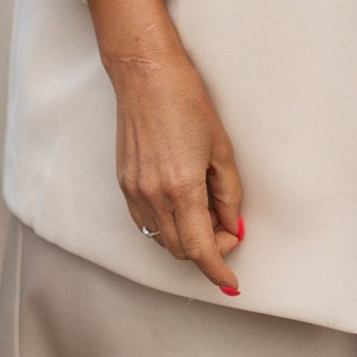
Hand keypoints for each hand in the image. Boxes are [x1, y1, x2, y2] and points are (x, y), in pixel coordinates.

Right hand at [108, 45, 244, 294]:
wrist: (145, 75)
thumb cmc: (185, 102)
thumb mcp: (221, 149)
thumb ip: (228, 195)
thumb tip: (233, 225)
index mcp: (181, 188)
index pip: (200, 249)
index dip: (218, 271)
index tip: (230, 281)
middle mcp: (153, 195)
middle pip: (180, 250)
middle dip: (207, 249)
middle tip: (225, 225)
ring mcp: (134, 190)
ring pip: (161, 238)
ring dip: (186, 237)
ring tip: (203, 208)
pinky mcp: (123, 182)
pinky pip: (145, 222)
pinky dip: (166, 224)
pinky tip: (180, 202)